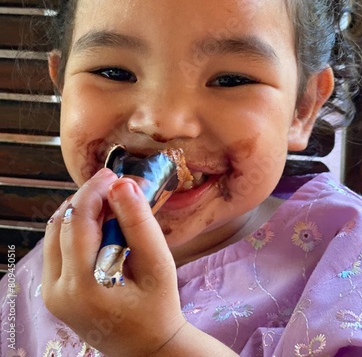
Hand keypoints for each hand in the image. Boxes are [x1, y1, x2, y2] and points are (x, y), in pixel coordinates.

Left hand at [42, 168, 186, 355]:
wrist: (147, 347)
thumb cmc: (158, 307)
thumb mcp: (157, 263)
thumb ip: (139, 222)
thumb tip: (121, 184)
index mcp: (83, 285)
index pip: (78, 221)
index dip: (93, 191)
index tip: (112, 174)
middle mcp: (57, 289)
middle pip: (62, 223)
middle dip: (87, 199)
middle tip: (114, 187)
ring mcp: (51, 292)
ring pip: (54, 232)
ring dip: (79, 212)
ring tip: (109, 206)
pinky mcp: (53, 291)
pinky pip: (57, 246)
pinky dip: (75, 228)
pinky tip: (99, 226)